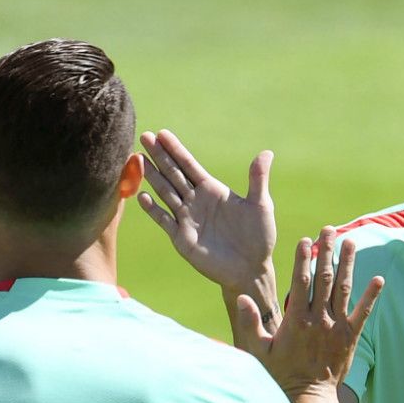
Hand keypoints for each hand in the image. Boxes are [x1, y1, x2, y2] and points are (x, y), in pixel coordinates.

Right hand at [137, 129, 276, 295]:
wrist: (250, 269)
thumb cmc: (259, 238)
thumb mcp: (260, 205)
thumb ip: (257, 179)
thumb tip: (266, 153)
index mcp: (213, 190)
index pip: (189, 165)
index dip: (175, 149)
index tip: (162, 133)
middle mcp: (196, 201)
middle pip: (173, 174)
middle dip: (159, 156)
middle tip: (144, 137)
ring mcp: (186, 219)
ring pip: (165, 192)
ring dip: (152, 177)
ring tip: (137, 160)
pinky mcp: (181, 238)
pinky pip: (164, 220)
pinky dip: (153, 209)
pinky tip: (141, 196)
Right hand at [234, 227, 381, 395]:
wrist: (308, 398)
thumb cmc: (280, 375)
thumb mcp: (259, 350)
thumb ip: (250, 322)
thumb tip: (241, 297)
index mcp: (296, 320)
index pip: (301, 281)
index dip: (304, 258)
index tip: (306, 240)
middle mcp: (319, 319)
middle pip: (324, 278)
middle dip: (327, 252)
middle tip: (329, 230)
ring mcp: (337, 327)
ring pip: (344, 289)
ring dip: (348, 264)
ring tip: (350, 242)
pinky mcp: (351, 338)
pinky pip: (364, 312)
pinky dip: (372, 295)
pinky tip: (379, 278)